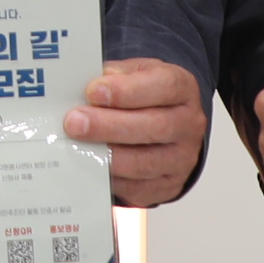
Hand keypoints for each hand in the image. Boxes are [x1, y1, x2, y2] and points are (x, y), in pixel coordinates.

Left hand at [62, 57, 205, 207]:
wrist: (167, 130)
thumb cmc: (145, 97)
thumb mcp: (134, 74)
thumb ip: (113, 76)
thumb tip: (83, 89)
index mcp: (182, 89)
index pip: (164, 87)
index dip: (127, 90)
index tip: (93, 92)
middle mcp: (188, 124)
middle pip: (155, 127)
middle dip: (110, 125)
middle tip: (75, 122)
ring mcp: (181, 159)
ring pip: (145, 163)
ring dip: (107, 156)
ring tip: (76, 146)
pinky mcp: (167, 186)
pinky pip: (136, 188)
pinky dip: (109, 179)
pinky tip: (88, 166)